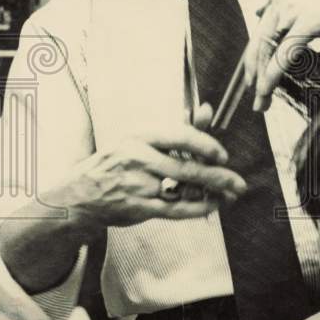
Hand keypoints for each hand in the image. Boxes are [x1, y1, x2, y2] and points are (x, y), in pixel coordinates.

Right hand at [62, 107, 247, 227]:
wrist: (80, 195)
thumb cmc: (118, 163)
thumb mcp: (142, 140)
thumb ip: (179, 128)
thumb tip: (208, 109)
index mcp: (140, 136)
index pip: (180, 136)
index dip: (206, 145)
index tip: (223, 155)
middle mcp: (138, 158)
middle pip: (187, 167)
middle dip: (218, 176)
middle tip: (239, 182)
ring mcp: (138, 185)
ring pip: (184, 189)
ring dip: (212, 193)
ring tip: (231, 193)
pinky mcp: (140, 207)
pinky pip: (176, 209)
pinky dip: (198, 208)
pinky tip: (214, 205)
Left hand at [244, 0, 319, 111]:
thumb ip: (294, 4)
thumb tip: (263, 11)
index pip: (261, 29)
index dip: (254, 55)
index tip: (253, 74)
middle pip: (259, 40)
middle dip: (253, 70)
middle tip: (253, 94)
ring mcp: (294, 10)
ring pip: (267, 49)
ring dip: (261, 79)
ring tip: (260, 101)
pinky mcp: (308, 22)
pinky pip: (284, 54)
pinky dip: (273, 74)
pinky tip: (267, 89)